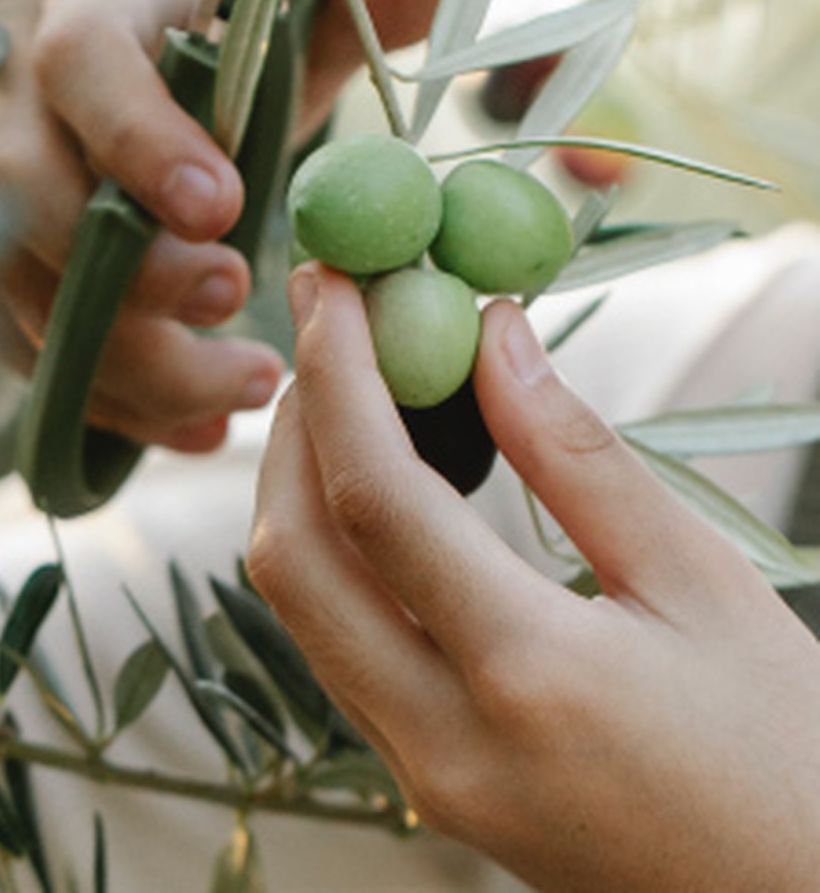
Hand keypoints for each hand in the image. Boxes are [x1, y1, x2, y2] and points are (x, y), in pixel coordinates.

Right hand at [0, 0, 462, 450]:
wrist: (117, 96)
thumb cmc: (207, 58)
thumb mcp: (280, 26)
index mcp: (85, 12)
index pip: (80, 61)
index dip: (141, 138)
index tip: (227, 206)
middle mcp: (9, 102)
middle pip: (27, 196)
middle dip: (132, 267)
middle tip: (236, 297)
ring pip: (24, 296)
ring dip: (136, 359)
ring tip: (251, 386)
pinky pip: (32, 358)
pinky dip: (120, 404)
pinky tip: (203, 424)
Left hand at [248, 263, 819, 891]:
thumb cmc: (785, 751)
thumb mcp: (702, 582)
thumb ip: (577, 454)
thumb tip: (493, 335)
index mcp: (526, 677)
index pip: (374, 499)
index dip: (338, 373)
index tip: (330, 282)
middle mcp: (441, 739)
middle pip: (295, 556)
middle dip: (296, 423)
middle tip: (332, 325)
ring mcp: (422, 776)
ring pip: (303, 607)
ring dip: (304, 485)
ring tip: (354, 387)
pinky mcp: (427, 784)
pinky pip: (339, 648)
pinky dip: (337, 551)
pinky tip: (382, 488)